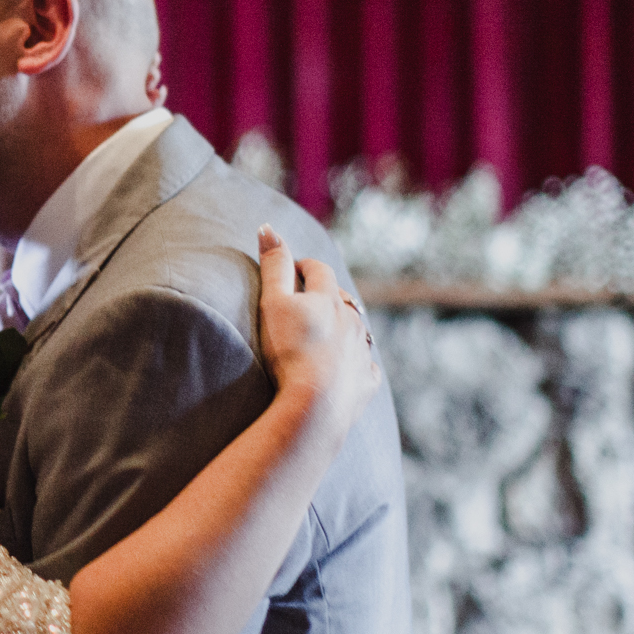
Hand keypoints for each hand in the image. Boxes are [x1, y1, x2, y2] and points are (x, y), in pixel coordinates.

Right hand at [256, 226, 378, 437]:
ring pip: (357, 331)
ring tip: (328, 333)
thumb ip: (273, 266)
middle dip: (328, 295)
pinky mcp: (365, 383)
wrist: (315, 406)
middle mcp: (352, 322)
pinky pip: (366, 368)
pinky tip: (349, 369)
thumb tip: (267, 227)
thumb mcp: (272, 304)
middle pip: (342, 300)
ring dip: (344, 328)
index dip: (306, 266)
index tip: (295, 268)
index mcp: (329, 300)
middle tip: (310, 299)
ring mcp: (361, 353)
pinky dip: (357, 364)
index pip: (319, 271)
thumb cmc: (289, 352)